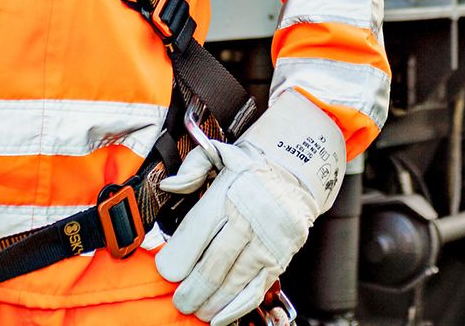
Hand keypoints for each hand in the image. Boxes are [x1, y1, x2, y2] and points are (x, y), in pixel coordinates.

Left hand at [155, 91, 344, 325]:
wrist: (297, 170)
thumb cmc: (251, 168)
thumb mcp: (219, 154)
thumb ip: (191, 169)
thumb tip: (168, 185)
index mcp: (229, 193)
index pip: (196, 234)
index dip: (176, 259)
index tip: (167, 272)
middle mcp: (249, 218)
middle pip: (214, 265)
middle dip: (191, 290)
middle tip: (180, 300)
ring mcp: (267, 241)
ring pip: (234, 281)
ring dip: (211, 302)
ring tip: (197, 309)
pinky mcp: (280, 256)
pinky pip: (257, 288)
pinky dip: (238, 307)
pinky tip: (220, 316)